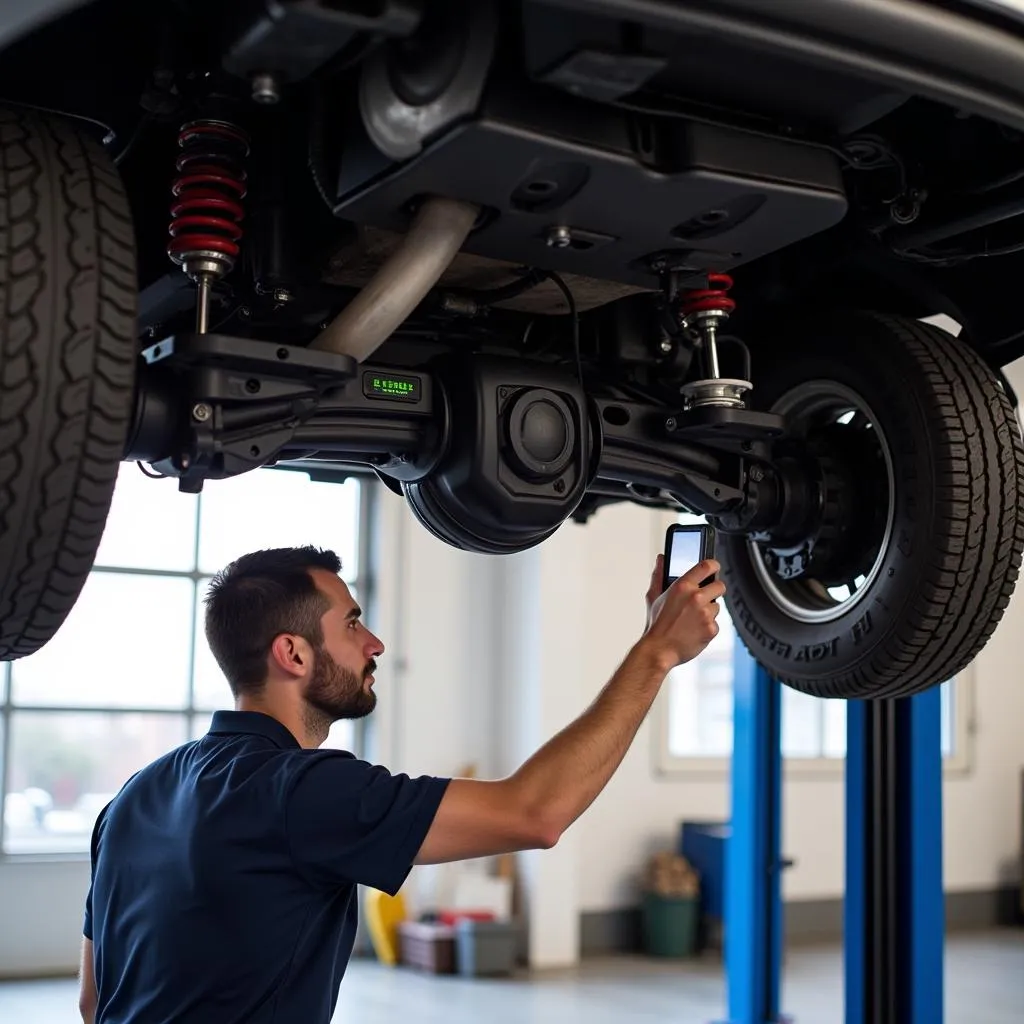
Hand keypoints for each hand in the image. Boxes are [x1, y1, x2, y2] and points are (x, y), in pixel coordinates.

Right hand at [640, 554, 725, 669]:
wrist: (659, 650)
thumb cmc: (656, 624)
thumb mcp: (654, 596)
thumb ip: (659, 576)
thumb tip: (661, 559)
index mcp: (682, 586)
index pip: (707, 566)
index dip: (714, 565)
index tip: (714, 568)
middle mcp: (696, 597)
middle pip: (720, 586)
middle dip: (713, 592)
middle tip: (703, 600)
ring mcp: (705, 613)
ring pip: (717, 607)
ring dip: (709, 612)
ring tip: (692, 620)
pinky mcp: (711, 629)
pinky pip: (716, 624)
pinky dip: (708, 628)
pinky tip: (695, 631)